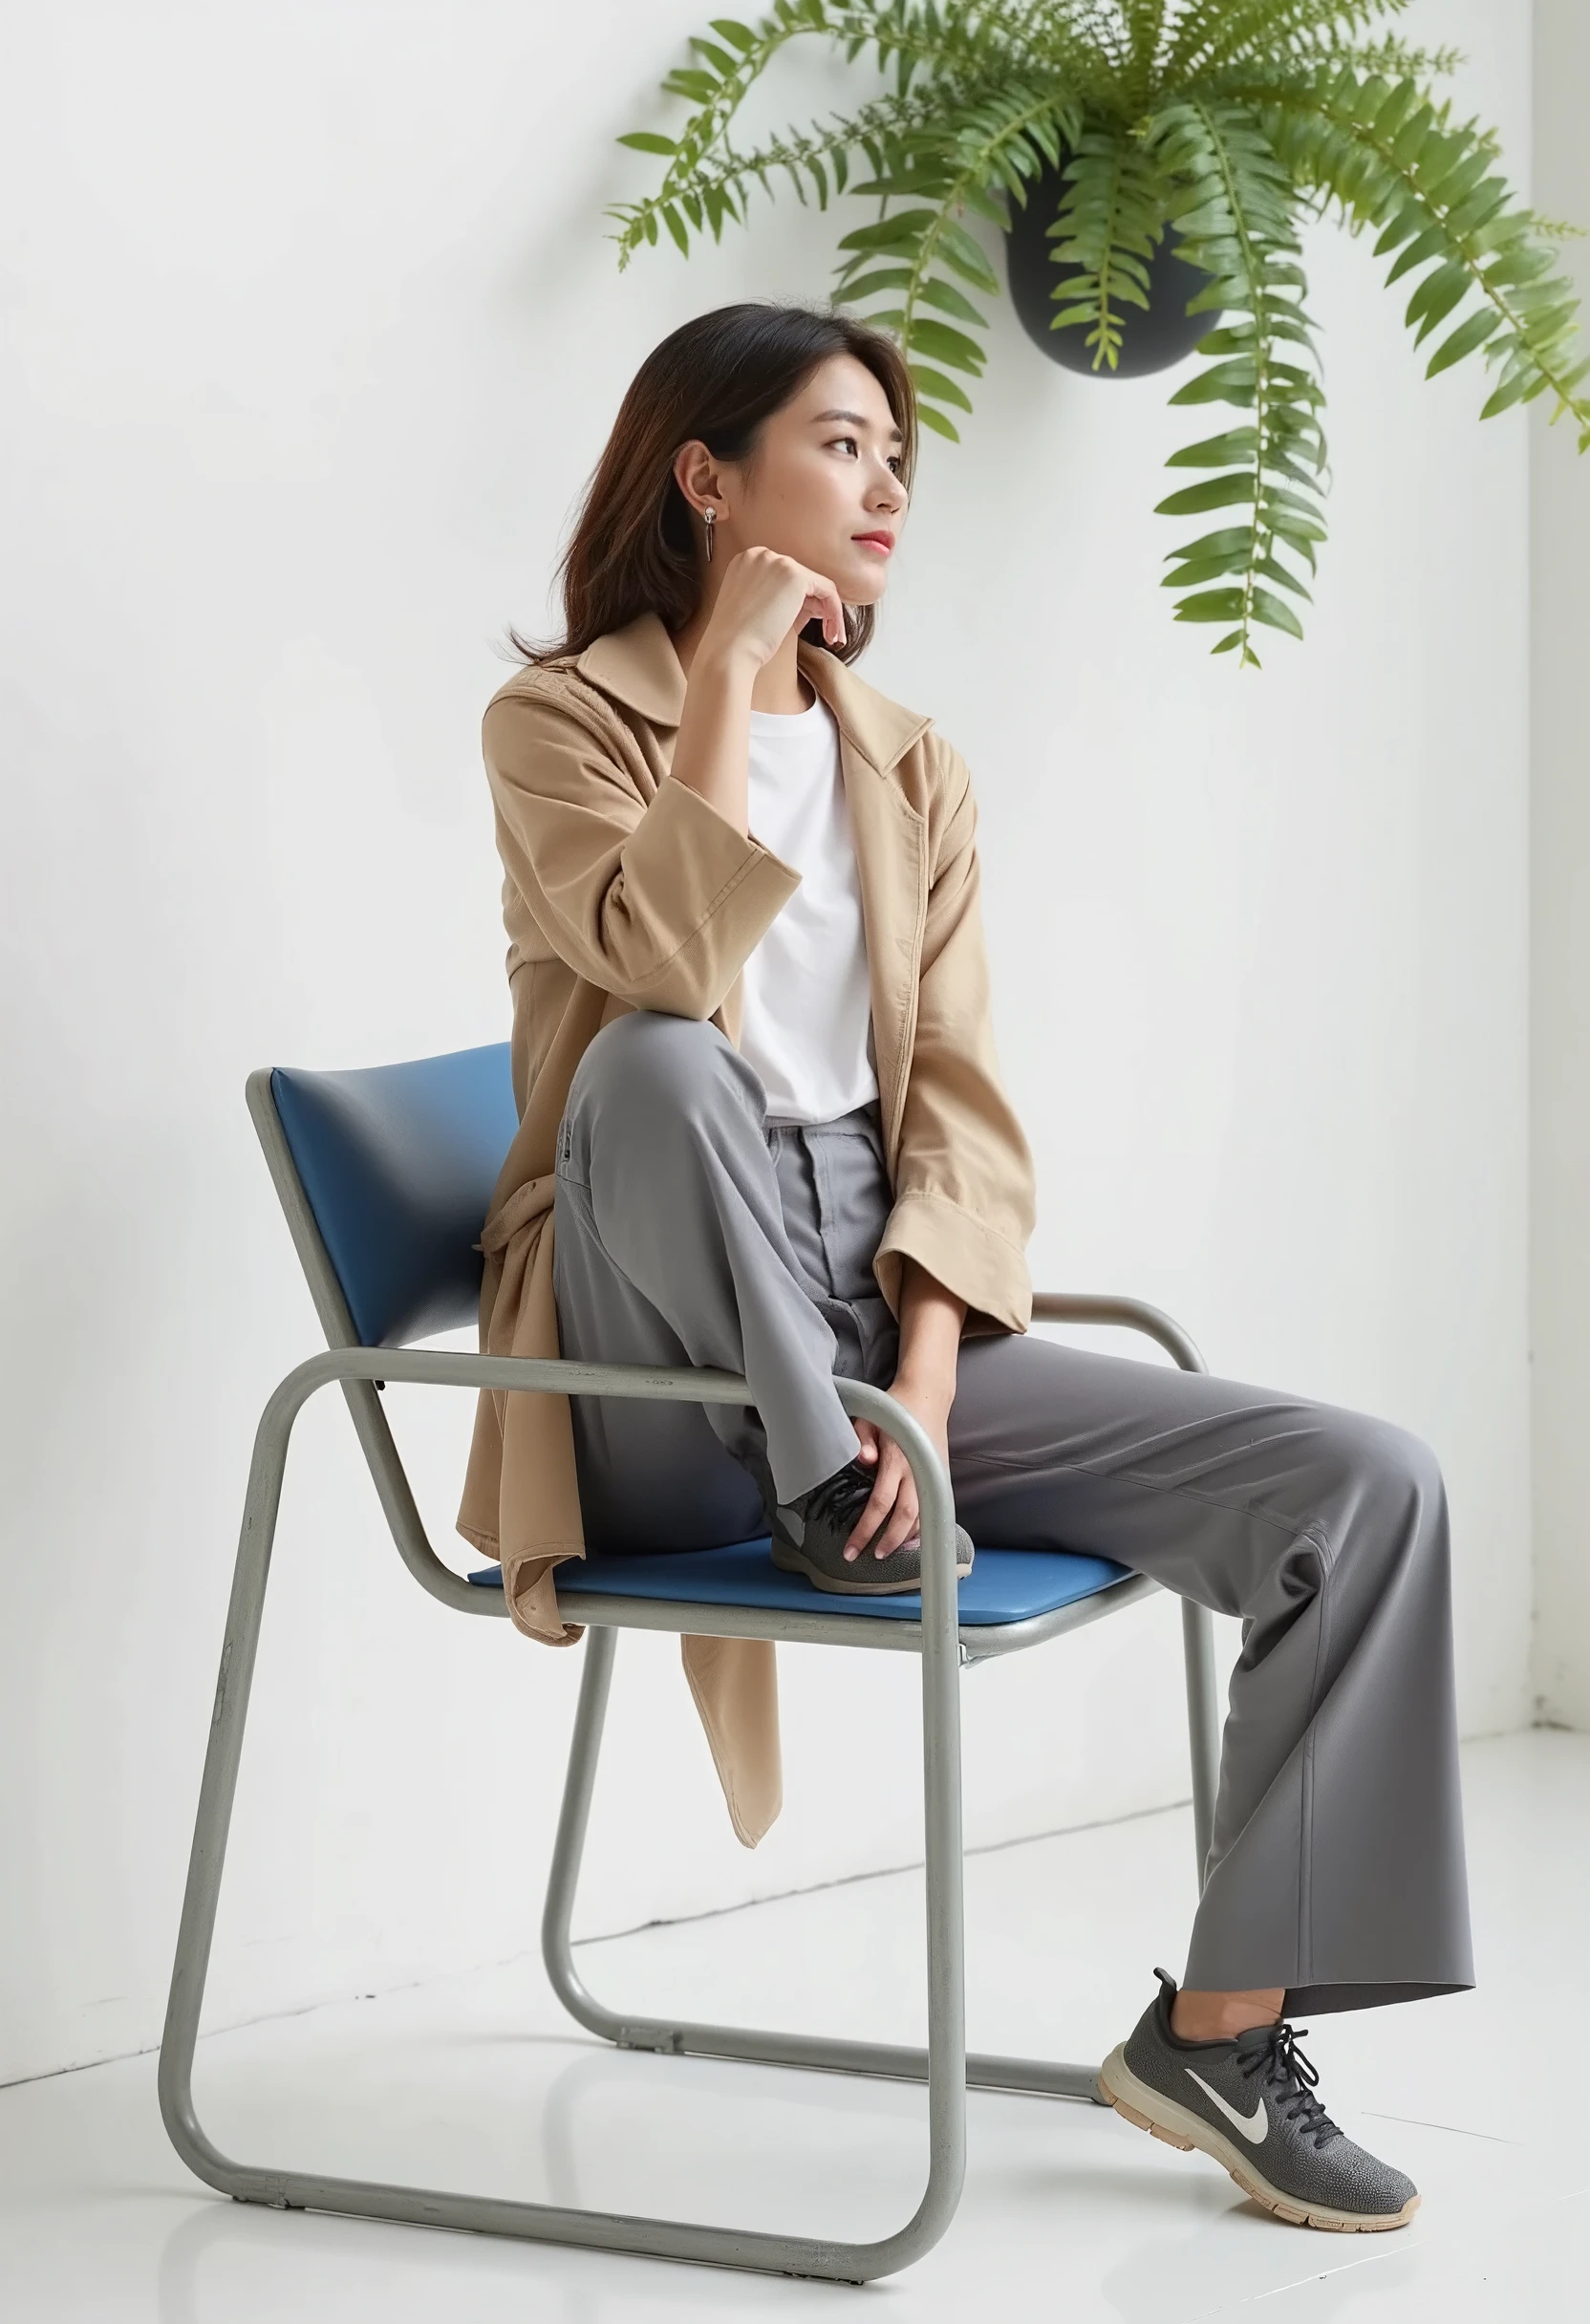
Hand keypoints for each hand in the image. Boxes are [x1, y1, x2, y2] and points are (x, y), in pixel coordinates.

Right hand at [699, 545, 845, 669]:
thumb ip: (781, 600)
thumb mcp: (758, 611)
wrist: (729, 651)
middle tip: (825, 634)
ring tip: (831, 637)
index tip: (805, 625)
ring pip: (816, 585)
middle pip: (801, 579)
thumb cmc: (738, 641)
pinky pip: (827, 591)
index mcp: (746, 562)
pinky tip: (833, 634)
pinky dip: (834, 613)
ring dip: (828, 612)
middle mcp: (761, 555)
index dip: (799, 603)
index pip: (783, 578)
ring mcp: (778, 563)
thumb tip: (816, 606)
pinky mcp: (795, 577)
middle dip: (814, 607)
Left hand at [845, 1376, 952, 1562]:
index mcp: (897, 1459)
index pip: (880, 1504)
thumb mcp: (869, 1418)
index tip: (852, 1548)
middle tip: (870, 1557)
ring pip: (923, 1518)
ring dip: (906, 1539)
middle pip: (905, 1518)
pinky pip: (933, 1509)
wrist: (928, 1396)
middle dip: (888, 1542)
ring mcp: (933, 1475)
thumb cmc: (894, 1409)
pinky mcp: (941, 1477)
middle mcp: (918, 1471)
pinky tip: (910, 1538)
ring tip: (888, 1551)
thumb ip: (862, 1440)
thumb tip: (863, 1461)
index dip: (866, 1530)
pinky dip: (922, 1527)